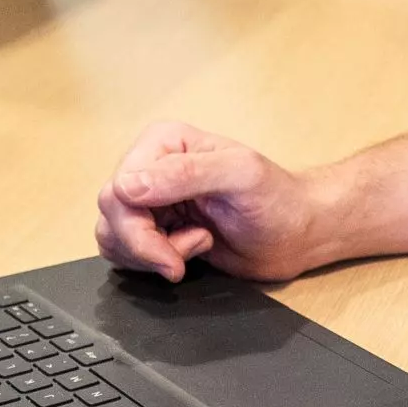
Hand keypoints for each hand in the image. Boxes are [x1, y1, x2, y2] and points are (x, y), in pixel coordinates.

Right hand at [96, 121, 330, 281]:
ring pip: (112, 234)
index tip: (172, 253)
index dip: (137, 228)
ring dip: (149, 255)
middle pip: (111, 213)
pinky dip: (149, 263)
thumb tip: (127, 186)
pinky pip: (123, 251)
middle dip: (144, 246)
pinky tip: (186, 254)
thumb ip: (184, 174)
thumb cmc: (277, 199)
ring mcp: (151, 200)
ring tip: (194, 246)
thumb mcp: (239, 176)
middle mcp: (150, 167)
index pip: (120, 187)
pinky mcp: (155, 230)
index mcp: (163, 143)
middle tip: (180, 260)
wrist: (295, 234)